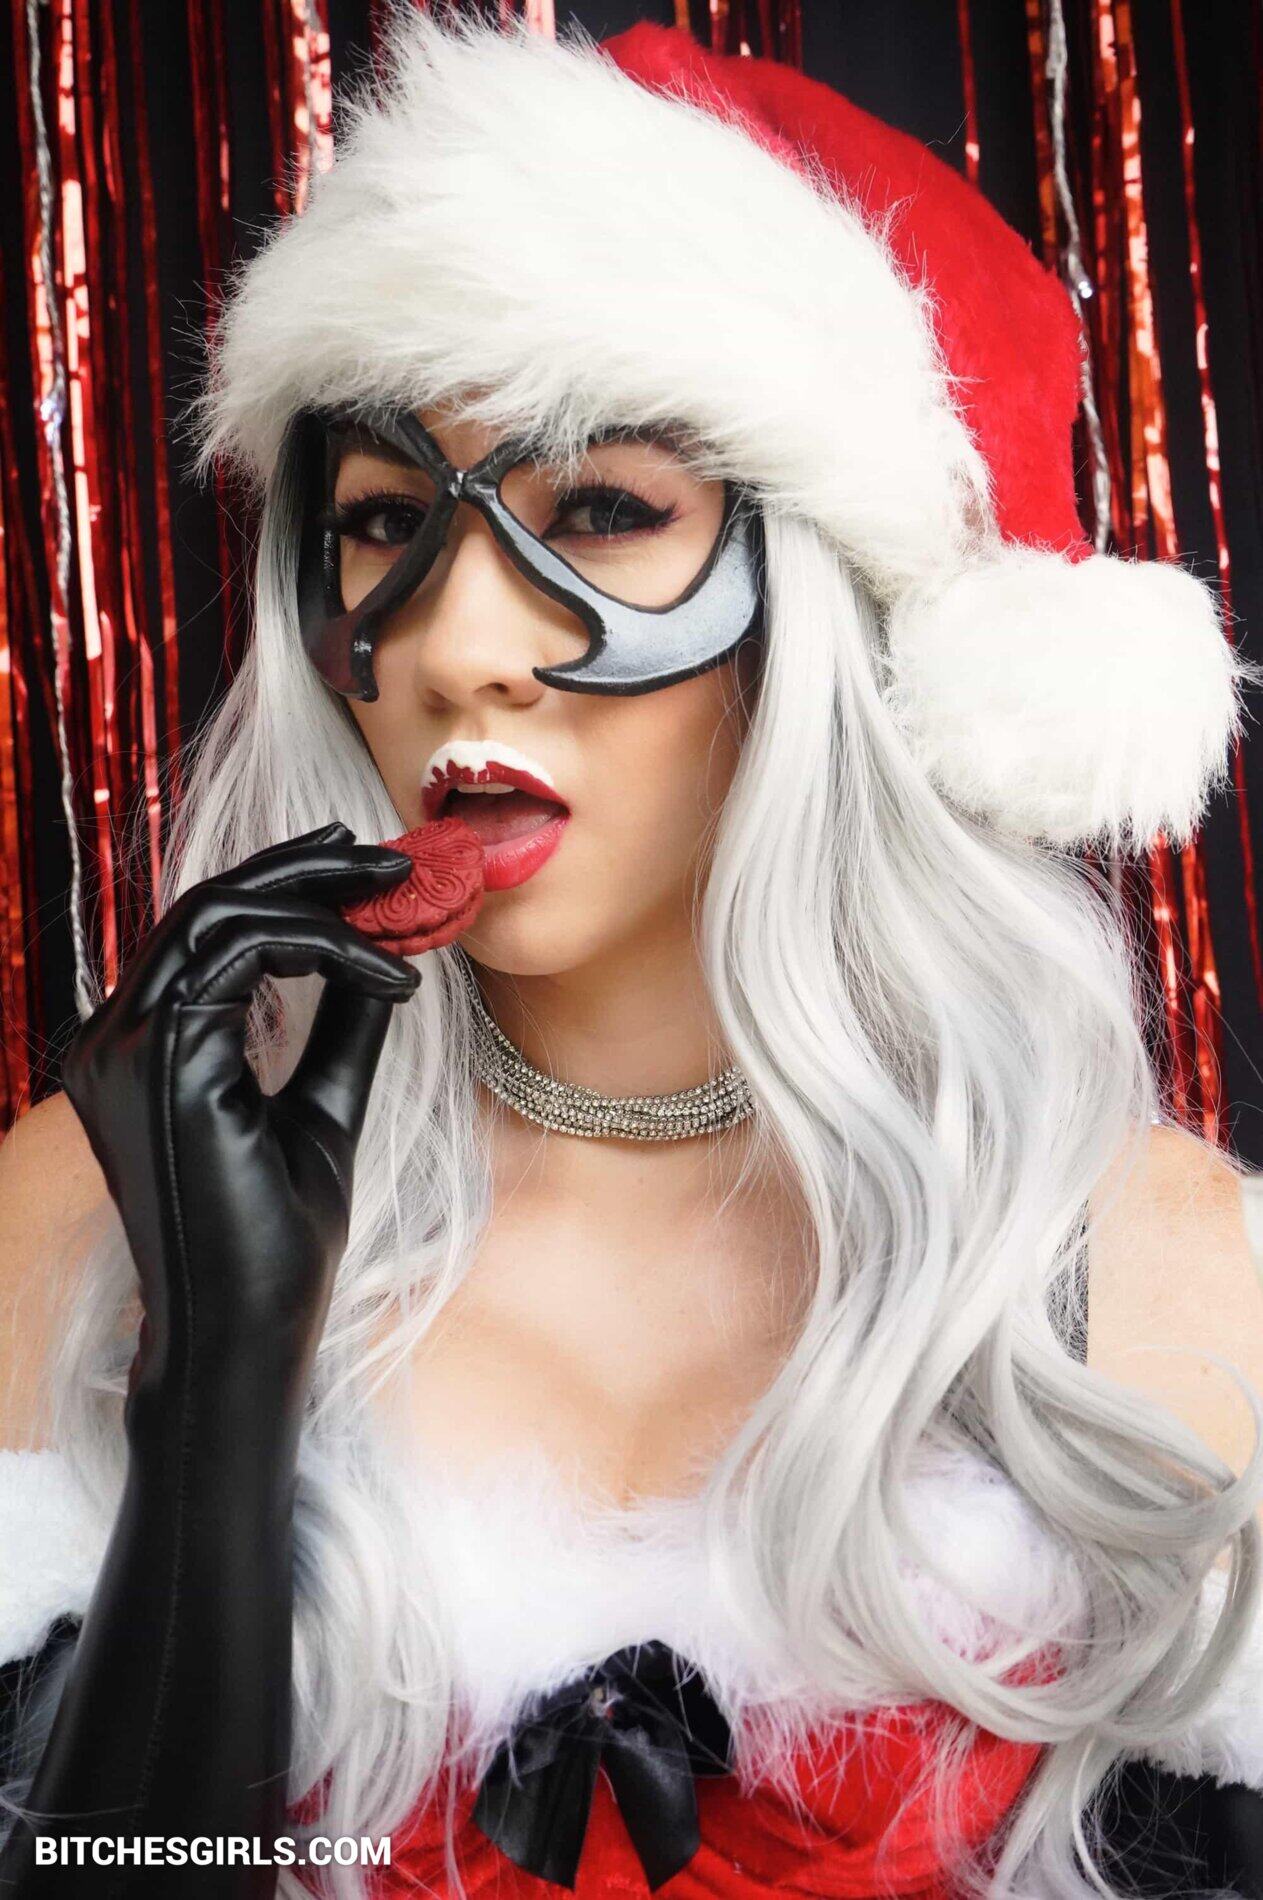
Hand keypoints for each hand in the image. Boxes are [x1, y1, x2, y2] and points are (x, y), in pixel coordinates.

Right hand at [60, 822, 419, 1408]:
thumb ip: (337, 1027)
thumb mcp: (320, 1107)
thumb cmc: (277, 1239)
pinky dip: (329, 947)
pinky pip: (246, 953)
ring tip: (404, 900)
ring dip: (322, 897)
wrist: (251, 1330)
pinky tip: (392, 974)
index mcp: (139, 1047)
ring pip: (218, 913)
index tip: (365, 872)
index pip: (204, 930)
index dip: (286, 885)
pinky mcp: (158, 1057)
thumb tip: (380, 951)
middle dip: (305, 868)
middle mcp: (113, 1036)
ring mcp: (123, 1045)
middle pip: (204, 902)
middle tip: (392, 856)